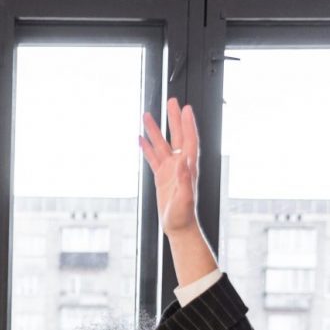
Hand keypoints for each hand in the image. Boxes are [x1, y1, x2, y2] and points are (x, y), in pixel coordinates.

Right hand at [139, 99, 217, 285]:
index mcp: (188, 167)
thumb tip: (183, 161)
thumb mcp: (185, 198)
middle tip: (171, 102)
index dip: (188, 124)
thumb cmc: (183, 215)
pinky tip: (140, 139)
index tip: (186, 109)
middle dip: (174, 119)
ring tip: (146, 115)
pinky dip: (147, 148)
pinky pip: (153, 158)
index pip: (189, 140)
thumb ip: (185, 179)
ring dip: (155, 130)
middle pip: (177, 136)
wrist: (178, 227)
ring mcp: (170, 169)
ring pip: (162, 144)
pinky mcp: (162, 176)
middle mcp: (180, 164)